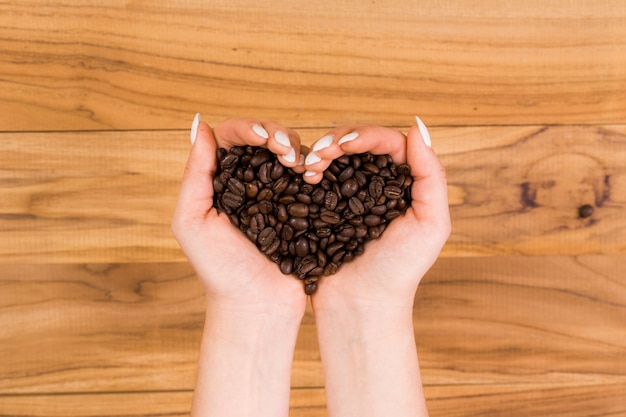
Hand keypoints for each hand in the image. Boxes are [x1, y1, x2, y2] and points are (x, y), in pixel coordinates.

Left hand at [172, 116, 307, 314]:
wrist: (258, 307)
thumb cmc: (219, 270)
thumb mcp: (192, 221)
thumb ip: (194, 173)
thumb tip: (201, 124)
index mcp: (222, 180)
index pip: (234, 137)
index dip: (249, 128)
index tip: (264, 137)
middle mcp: (250, 182)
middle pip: (266, 137)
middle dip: (278, 134)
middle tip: (286, 151)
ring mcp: (280, 194)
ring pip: (292, 152)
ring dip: (298, 148)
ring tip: (300, 164)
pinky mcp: (304, 208)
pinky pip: (313, 177)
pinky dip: (315, 168)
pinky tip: (315, 173)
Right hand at [303, 118, 447, 416]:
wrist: (361, 305)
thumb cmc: (400, 270)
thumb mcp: (431, 225)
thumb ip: (432, 176)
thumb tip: (418, 127)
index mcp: (405, 184)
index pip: (388, 143)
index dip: (367, 135)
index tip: (346, 143)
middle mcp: (377, 185)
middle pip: (359, 145)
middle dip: (339, 140)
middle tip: (323, 153)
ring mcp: (349, 195)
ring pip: (336, 157)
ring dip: (322, 151)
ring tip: (311, 165)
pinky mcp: (325, 207)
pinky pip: (317, 178)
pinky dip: (309, 169)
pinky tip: (304, 174)